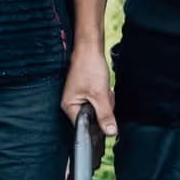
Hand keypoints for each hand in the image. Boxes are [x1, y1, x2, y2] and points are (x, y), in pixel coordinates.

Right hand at [62, 43, 114, 162]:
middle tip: (103, 94)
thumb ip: (105, 115)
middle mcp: (71, 103)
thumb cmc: (89, 67)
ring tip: (102, 87)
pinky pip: (98, 100)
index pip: (84, 126)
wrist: (90, 47)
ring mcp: (78, 96)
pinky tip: (103, 85)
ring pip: (97, 109)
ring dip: (105, 100)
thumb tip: (110, 132)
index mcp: (69, 106)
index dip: (97, 124)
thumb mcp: (99, 94)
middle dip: (103, 108)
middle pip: (92, 118)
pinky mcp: (85, 91)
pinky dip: (103, 95)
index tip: (106, 117)